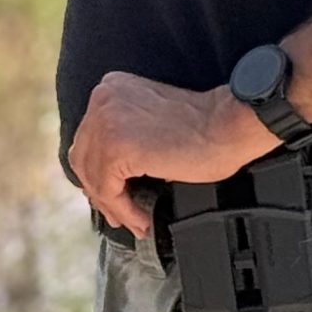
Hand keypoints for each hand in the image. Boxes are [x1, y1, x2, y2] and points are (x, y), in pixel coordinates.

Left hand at [67, 71, 273, 234]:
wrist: (229, 124)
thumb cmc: (204, 128)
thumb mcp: (150, 123)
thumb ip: (125, 136)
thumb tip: (106, 178)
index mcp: (110, 90)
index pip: (88, 138)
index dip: (95, 171)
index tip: (110, 196)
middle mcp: (102, 100)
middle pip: (82, 156)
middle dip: (98, 191)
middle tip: (117, 215)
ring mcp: (106, 122)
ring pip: (92, 175)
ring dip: (111, 205)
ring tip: (132, 221)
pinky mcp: (116, 147)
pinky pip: (107, 188)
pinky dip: (122, 208)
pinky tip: (141, 219)